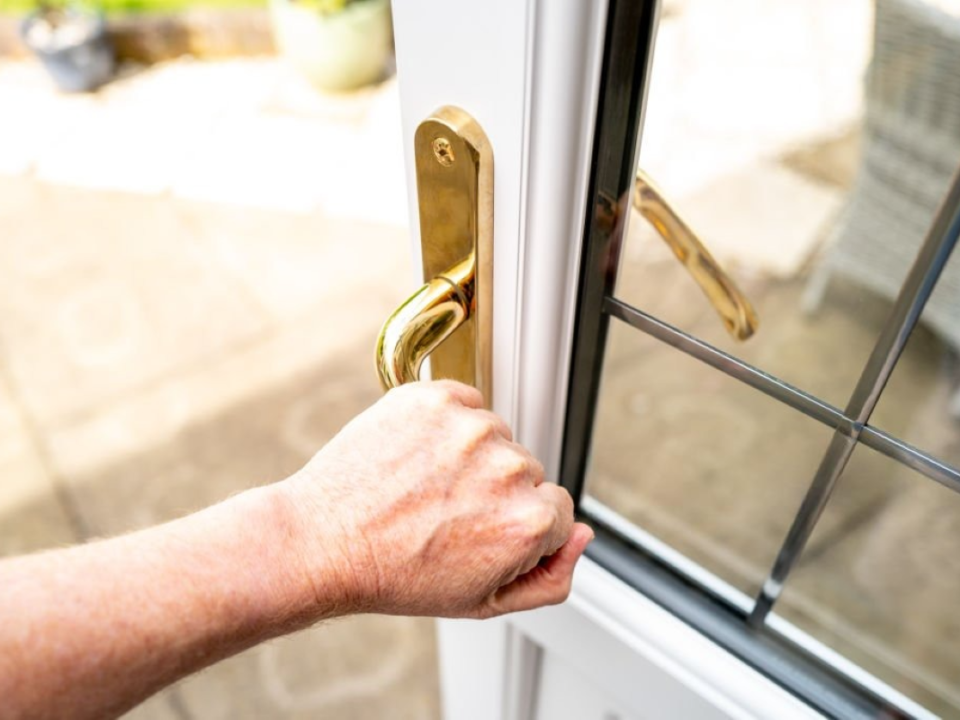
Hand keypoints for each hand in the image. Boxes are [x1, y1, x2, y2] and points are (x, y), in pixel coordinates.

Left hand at [282, 380, 593, 618]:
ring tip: (425, 488)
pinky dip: (445, 425)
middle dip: (495, 491)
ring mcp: (470, 427)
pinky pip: (464, 404)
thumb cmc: (397, 576)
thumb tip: (583, 535)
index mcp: (530, 520)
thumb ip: (551, 577)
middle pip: (527, 471)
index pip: (557, 510)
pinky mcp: (433, 399)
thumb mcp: (484, 601)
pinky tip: (417, 457)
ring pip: (495, 436)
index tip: (477, 535)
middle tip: (445, 516)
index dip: (516, 528)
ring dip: (470, 456)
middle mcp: (508, 467)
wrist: (323, 542)